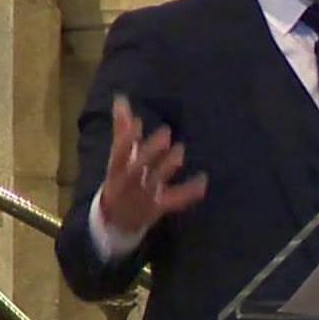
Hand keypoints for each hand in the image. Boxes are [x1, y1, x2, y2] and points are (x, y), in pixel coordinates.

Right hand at [98, 95, 207, 234]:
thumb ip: (122, 129)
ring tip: (180, 151)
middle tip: (166, 133)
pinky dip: (189, 192)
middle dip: (150, 152)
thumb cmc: (120, 180)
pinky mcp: (158, 207)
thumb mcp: (118, 157)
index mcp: (117, 168)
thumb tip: (121, 98)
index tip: (137, 121)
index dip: (126, 138)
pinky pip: (175, 200)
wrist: (115, 221)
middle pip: (137, 167)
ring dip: (167, 166)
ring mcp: (143, 196)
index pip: (119, 152)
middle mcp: (129, 182)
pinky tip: (203, 181)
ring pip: (155, 181)